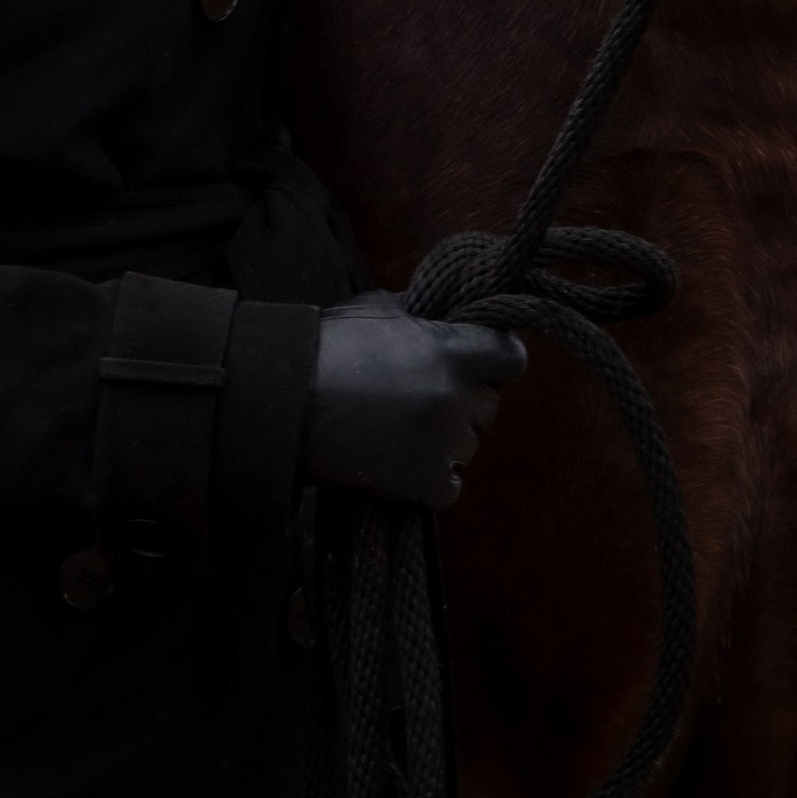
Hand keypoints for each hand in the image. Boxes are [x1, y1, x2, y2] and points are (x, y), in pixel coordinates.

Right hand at [301, 293, 529, 510]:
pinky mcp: (425, 484)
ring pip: (468, 446)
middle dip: (463, 401)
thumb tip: (446, 322)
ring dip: (444, 440)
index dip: (496, 363)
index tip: (479, 367)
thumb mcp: (381, 311)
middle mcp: (457, 397)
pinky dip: (431, 479)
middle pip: (488, 405)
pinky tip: (401, 463)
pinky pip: (450, 486)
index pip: (512, 359)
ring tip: (401, 432)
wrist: (284, 401)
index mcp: (452, 351)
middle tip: (423, 399)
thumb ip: (424, 320)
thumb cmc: (328, 348)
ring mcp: (444, 444)